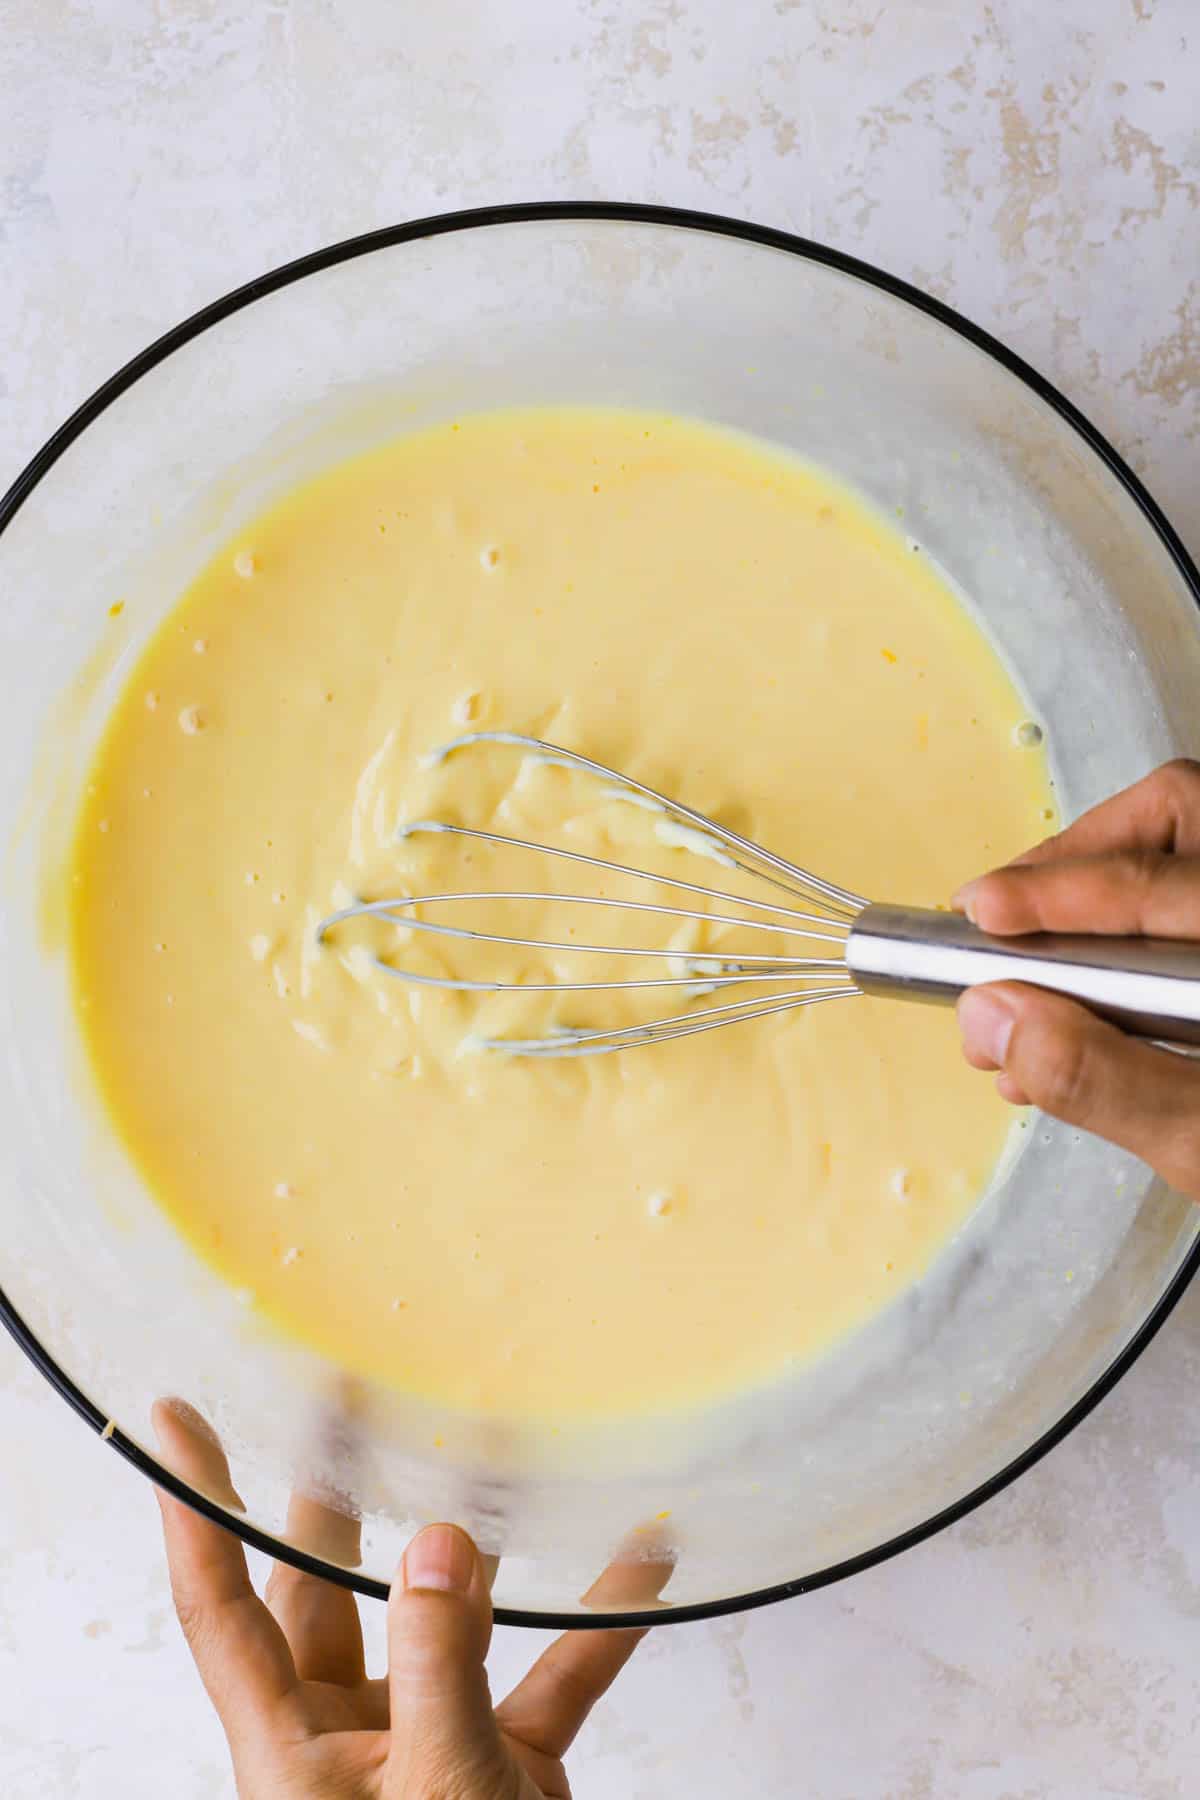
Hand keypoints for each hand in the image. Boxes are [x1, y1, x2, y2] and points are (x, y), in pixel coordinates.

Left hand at [154, 1401, 661, 1797]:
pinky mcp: (503, 1768)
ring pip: (444, 1620)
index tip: (173, 1419)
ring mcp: (426, 1748)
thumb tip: (437, 1542)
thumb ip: (439, 1662)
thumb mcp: (439, 1787)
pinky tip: (638, 1562)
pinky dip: (594, 1624)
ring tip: (498, 1455)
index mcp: (289, 1750)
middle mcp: (347, 1738)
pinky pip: (550, 1676)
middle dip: (338, 1501)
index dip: (193, 1508)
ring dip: (482, 1552)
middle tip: (344, 1406)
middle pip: (327, 1591)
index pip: (221, 1603)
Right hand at [953, 758, 1199, 1201]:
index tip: (982, 913)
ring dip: (1099, 882)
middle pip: (1179, 815)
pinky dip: (1132, 912)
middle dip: (1074, 861)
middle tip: (999, 917)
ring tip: (1036, 949)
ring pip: (1187, 839)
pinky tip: (1089, 982)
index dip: (1059, 891)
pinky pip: (1191, 888)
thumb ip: (1106, 1079)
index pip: (1161, 882)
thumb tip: (998, 1018)